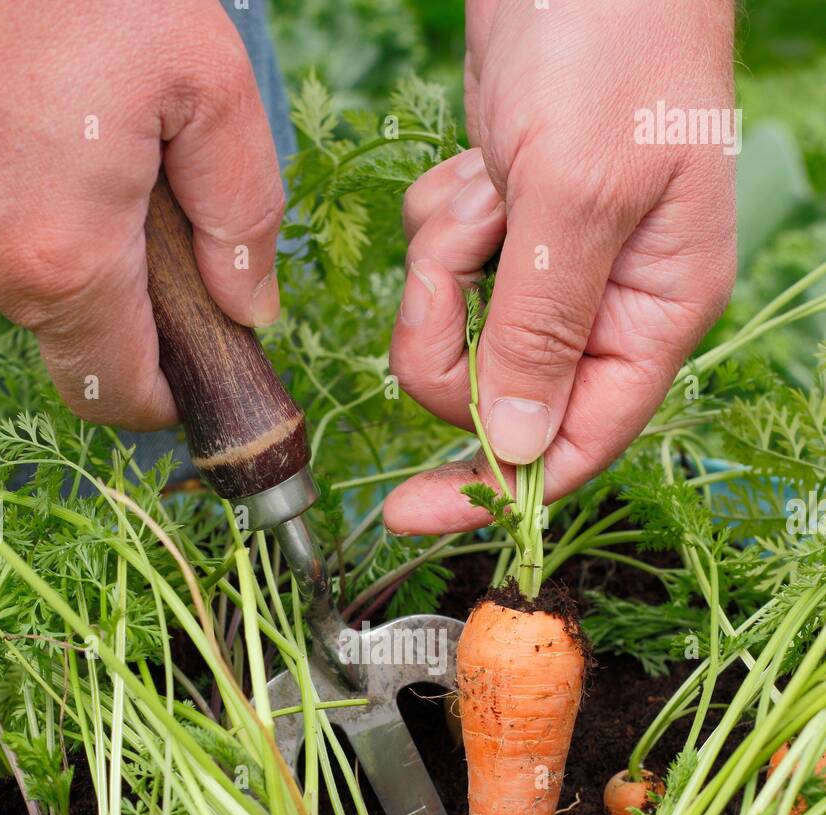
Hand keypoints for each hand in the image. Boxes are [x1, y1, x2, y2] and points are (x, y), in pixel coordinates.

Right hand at [0, 0, 284, 427]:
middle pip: (76, 344)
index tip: (196, 372)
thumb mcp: (201, 73)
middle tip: (159, 234)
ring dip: (75, 248)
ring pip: (30, 288)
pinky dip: (28, 210)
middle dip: (129, 316)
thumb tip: (250, 303)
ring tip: (92, 152)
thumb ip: (243, 203)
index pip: (119, 394)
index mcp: (66, 261)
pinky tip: (42, 138)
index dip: (166, 397)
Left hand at [385, 0, 736, 532]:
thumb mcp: (576, 193)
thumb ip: (542, 329)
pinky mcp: (504, 228)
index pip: (576, 442)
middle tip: (460, 252)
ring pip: (459, 334)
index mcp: (657, 313)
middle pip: (497, 395)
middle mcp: (608, 305)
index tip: (412, 512)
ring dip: (444, 268)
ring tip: (483, 187)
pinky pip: (443, 270)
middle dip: (454, 334)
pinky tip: (477, 166)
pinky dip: (440, 225)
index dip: (497, 489)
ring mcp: (552, 266)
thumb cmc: (612, 42)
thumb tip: (515, 449)